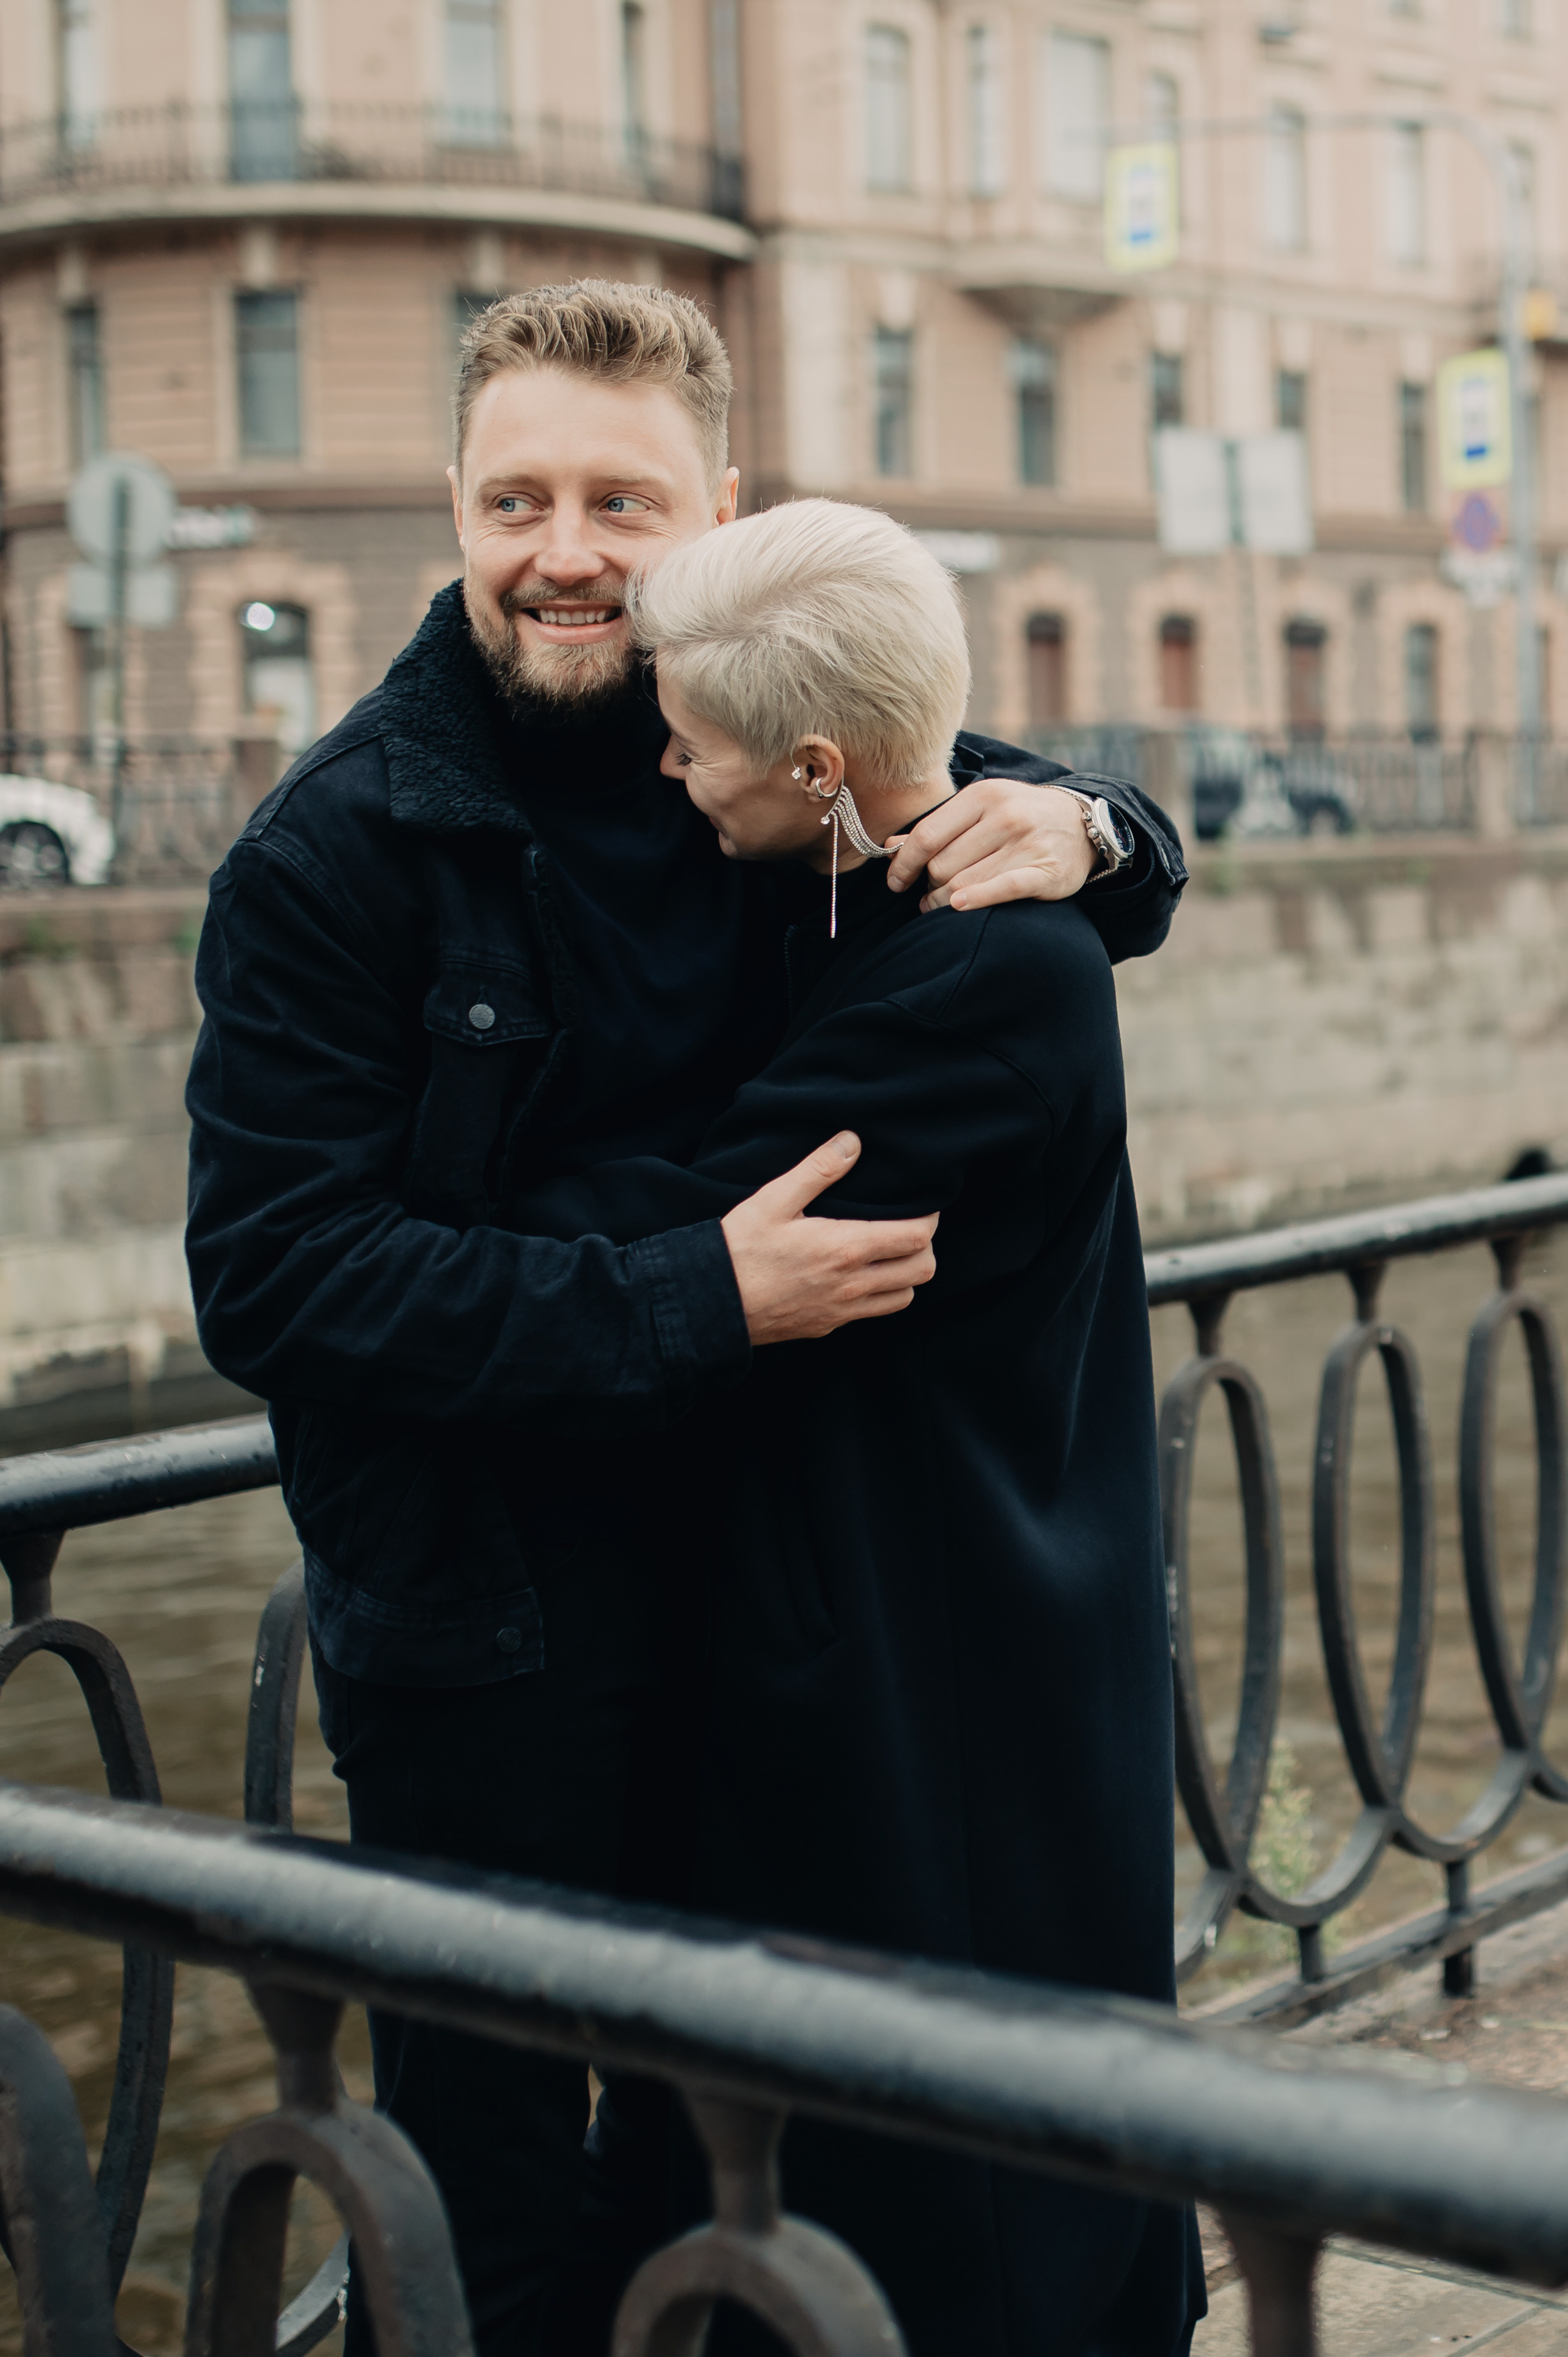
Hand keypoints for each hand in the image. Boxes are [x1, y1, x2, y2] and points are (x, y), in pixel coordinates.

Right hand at [720, 1132, 937, 1345]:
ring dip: (904, 1274)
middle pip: (923, 1271)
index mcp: (845, 1249)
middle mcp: (852, 1285)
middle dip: (923, 1246)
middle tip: (906, 1227)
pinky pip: (871, 1313)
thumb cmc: (739, 1249)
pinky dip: (878, 1294)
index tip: (920, 1205)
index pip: (916, 1237)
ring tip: (885, 1253)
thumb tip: (852, 1142)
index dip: (928, 1218)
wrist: (709, 1303)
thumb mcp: (774, 1200)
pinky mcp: (827, 1326)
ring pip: (904, 1297)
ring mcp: (841, 1311)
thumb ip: (818, 1169)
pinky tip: (855, 1275)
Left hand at [884, 780, 1095, 911]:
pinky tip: (958, 906)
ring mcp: (1026, 843)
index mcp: (982, 795)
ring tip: (943, 903)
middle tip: (932, 892)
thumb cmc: (1019, 818)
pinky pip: (999, 890)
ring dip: (944, 901)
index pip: (927, 835)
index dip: (904, 864)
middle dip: (930, 884)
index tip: (895, 882)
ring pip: (963, 884)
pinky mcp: (1045, 871)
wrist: (1081, 823)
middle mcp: (1004, 816)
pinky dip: (974, 900)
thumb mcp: (981, 809)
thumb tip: (888, 848)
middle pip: (942, 865)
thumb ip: (938, 827)